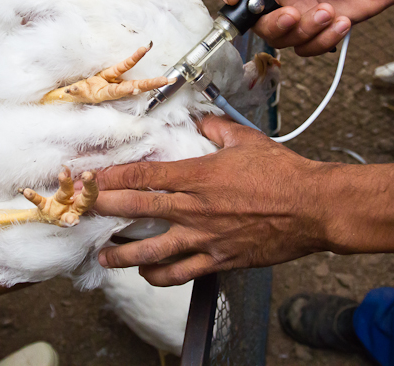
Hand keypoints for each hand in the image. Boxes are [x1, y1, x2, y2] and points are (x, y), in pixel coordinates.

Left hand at [94, 116, 337, 285]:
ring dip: (121, 253)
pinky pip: (180, 273)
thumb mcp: (247, 140)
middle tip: (81, 209)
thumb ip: (217, 128)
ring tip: (104, 254)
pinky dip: (158, 276)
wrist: (312, 208)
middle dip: (103, 209)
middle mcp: (195, 208)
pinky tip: (146, 273)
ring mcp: (204, 238)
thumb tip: (200, 118)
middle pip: (136, 210)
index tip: (91, 179)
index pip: (143, 176)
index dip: (112, 178)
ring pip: (150, 251)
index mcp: (199, 175)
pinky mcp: (218, 261)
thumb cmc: (282, 173)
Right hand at [215, 0, 393, 55]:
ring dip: (303, 31)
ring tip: (330, 11)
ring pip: (280, 38)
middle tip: (293, 14)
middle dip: (269, 23)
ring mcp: (301, 11)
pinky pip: (308, 48)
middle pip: (253, 19)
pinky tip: (343, 21)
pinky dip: (324, 39)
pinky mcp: (321, 28)